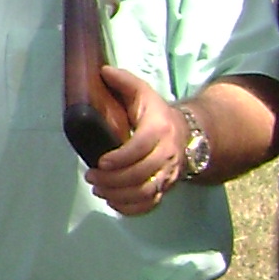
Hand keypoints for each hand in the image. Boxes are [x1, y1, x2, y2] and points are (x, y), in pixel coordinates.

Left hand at [83, 65, 187, 217]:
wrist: (188, 134)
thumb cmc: (157, 113)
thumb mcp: (143, 93)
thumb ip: (124, 81)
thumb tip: (103, 71)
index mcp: (159, 129)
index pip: (141, 147)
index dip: (120, 157)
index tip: (100, 161)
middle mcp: (167, 154)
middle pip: (141, 173)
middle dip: (113, 179)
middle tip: (90, 176)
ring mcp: (168, 174)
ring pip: (145, 192)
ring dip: (118, 195)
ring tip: (98, 189)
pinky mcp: (166, 188)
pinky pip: (150, 204)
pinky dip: (130, 208)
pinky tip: (112, 202)